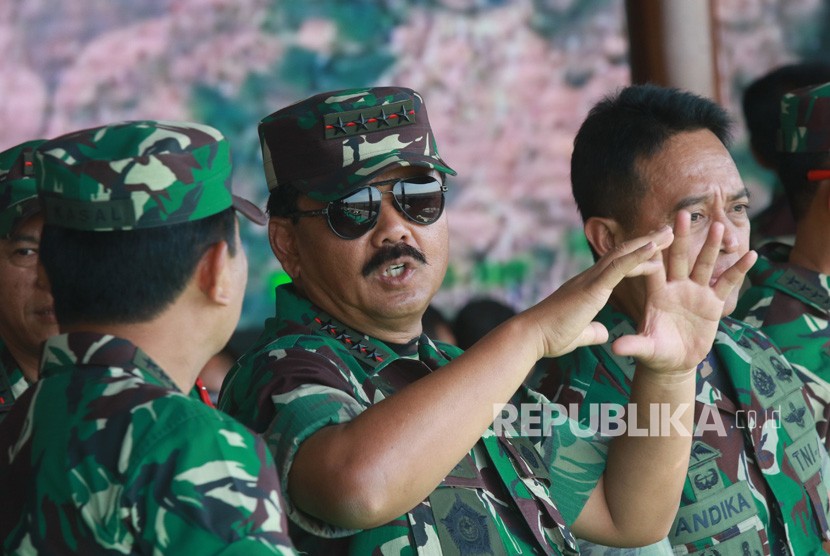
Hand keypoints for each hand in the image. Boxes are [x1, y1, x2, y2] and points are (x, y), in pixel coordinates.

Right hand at [523, 225, 673, 358]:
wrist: (533, 336)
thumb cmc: (550, 336)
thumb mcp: (579, 333)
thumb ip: (593, 330)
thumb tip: (604, 333)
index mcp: (587, 287)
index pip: (616, 266)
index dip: (636, 255)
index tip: (655, 248)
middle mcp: (589, 278)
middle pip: (623, 253)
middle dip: (647, 242)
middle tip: (668, 230)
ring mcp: (590, 280)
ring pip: (623, 254)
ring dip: (648, 243)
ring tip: (670, 232)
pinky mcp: (592, 288)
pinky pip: (619, 268)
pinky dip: (637, 256)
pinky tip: (654, 248)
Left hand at [612, 211, 756, 376]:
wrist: (675, 362)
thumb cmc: (656, 352)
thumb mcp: (646, 349)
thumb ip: (634, 345)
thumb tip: (616, 348)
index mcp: (656, 294)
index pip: (652, 269)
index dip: (652, 254)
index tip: (653, 235)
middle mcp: (676, 288)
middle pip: (678, 258)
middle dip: (681, 237)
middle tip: (683, 213)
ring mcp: (695, 293)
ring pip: (704, 265)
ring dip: (710, 246)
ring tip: (718, 225)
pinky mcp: (713, 303)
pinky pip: (727, 283)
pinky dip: (739, 270)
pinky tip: (751, 254)